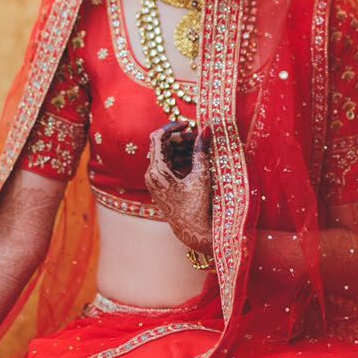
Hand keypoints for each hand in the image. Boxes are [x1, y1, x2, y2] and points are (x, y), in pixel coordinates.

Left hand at [145, 122, 213, 254]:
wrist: (193, 233)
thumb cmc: (197, 207)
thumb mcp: (201, 176)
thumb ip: (201, 151)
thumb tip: (206, 129)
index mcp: (157, 171)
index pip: (158, 137)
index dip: (173, 127)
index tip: (189, 124)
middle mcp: (152, 175)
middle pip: (164, 146)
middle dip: (182, 139)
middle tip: (200, 137)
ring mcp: (155, 181)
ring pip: (167, 155)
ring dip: (183, 149)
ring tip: (202, 148)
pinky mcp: (161, 186)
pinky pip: (169, 165)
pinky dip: (182, 159)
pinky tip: (197, 159)